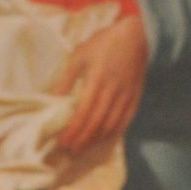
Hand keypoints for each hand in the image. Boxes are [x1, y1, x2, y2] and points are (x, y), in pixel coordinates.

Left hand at [53, 15, 148, 152]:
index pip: (83, 113)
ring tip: (84, 148)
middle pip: (96, 124)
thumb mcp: (79, 55)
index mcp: (96, 81)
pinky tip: (103, 138)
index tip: (62, 142)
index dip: (73, 131)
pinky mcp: (135, 100)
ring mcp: (126, 98)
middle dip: (82, 140)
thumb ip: (66, 79)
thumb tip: (54, 99)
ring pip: (110, 126)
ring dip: (96, 140)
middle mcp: (112, 93)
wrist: (136, 38)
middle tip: (71, 151)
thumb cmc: (104, 44)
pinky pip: (124, 122)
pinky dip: (113, 133)